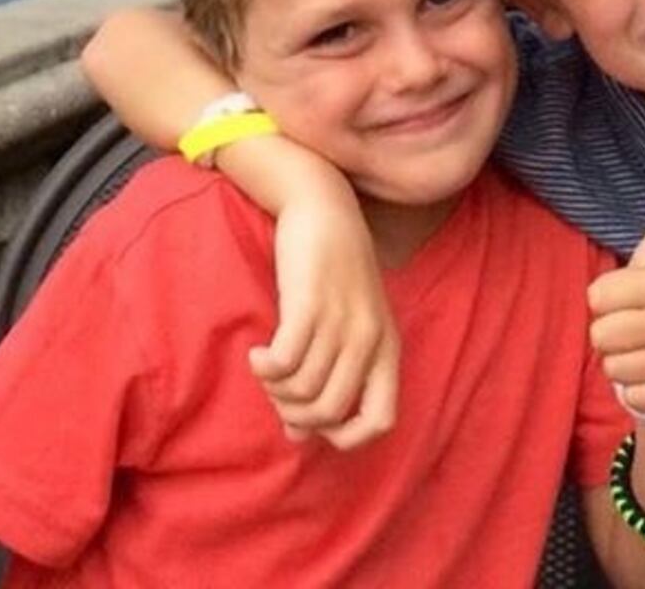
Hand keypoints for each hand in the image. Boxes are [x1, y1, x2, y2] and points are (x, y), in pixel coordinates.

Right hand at [249, 184, 399, 449]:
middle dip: (296, 415)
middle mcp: (370, 337)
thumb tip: (298, 437)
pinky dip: (265, 369)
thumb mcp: (345, 324)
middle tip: (277, 391)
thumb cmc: (333, 272)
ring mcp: (343, 320)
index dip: (346, 437)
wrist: (324, 208)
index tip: (313, 424)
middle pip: (331, 412)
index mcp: (386, 346)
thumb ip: (330, 375)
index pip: (382, 420)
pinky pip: (284, 363)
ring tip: (267, 366)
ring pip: (303, 391)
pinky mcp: (312, 303)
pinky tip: (258, 354)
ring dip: (275, 391)